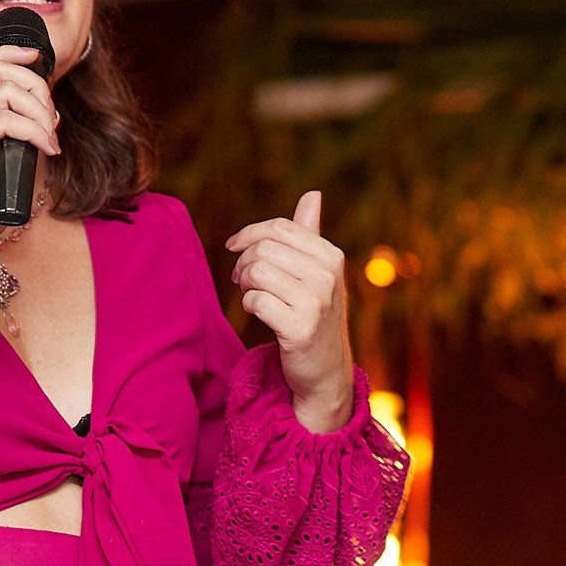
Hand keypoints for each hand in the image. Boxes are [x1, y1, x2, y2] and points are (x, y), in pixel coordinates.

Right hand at [0, 44, 58, 301]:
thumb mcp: (9, 163)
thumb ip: (25, 138)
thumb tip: (52, 117)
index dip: (10, 52)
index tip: (38, 57)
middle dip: (36, 84)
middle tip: (52, 118)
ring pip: (6, 90)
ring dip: (40, 110)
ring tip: (51, 139)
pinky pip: (6, 120)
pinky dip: (35, 131)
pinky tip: (47, 150)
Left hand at [226, 190, 355, 432]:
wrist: (325, 371)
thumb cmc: (314, 316)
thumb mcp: (317, 273)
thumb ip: (310, 234)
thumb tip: (313, 194)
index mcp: (331, 256)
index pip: (279, 228)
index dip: (248, 234)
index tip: (233, 247)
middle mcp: (328, 276)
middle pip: (264, 248)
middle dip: (244, 262)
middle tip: (242, 280)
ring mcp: (316, 303)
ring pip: (257, 272)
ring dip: (244, 284)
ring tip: (251, 295)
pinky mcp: (300, 329)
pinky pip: (256, 301)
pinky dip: (249, 306)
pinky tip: (258, 313)